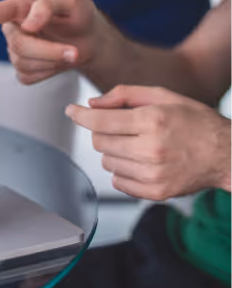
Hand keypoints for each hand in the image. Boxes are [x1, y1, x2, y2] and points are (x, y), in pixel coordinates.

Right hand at [0, 0, 106, 84]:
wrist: (89, 39)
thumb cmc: (77, 14)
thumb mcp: (71, 0)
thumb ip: (49, 5)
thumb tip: (28, 24)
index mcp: (19, 6)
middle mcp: (12, 28)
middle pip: (18, 46)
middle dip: (48, 51)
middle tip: (74, 52)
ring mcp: (15, 51)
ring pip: (24, 64)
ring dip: (52, 61)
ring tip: (70, 51)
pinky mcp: (23, 70)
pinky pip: (29, 77)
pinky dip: (49, 72)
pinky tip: (56, 62)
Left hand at [65, 85, 231, 200]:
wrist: (226, 154)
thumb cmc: (195, 122)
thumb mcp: (164, 96)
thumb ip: (125, 94)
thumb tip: (92, 104)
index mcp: (153, 121)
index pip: (101, 121)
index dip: (80, 115)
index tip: (71, 111)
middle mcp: (151, 149)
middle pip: (99, 142)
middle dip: (103, 131)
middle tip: (123, 128)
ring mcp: (153, 174)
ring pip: (106, 162)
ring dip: (114, 152)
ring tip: (138, 145)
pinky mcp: (155, 192)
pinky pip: (118, 182)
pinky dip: (122, 171)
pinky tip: (141, 162)